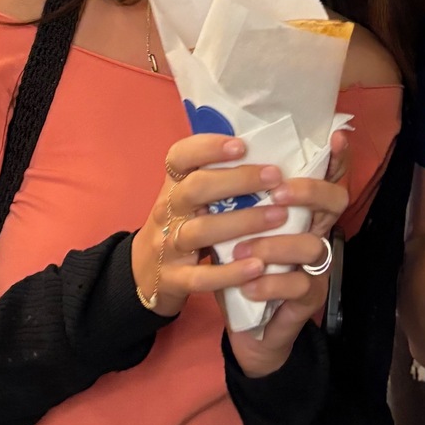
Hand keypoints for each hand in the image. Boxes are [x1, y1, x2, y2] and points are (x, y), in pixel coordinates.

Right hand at [130, 129, 347, 358]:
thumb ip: (218, 178)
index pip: (179, 156)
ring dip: (243, 222)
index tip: (241, 145)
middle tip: (274, 177)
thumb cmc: (182, 224)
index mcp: (174, 185)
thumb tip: (267, 151)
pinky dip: (230, 273)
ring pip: (200, 231)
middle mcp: (168, 211)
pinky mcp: (174, 280)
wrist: (145, 274)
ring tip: (279, 216)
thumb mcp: (190, 198)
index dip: (208, 147)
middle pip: (195, 189)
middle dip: (237, 180)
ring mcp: (168, 246)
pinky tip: (258, 266)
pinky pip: (201, 277)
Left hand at [225, 128, 351, 379]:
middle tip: (277, 193)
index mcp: (304, 210)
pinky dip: (269, 284)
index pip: (329, 175)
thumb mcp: (238, 229)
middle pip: (336, 201)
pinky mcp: (309, 299)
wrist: (248, 329)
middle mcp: (318, 232)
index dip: (336, 157)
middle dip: (309, 192)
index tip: (335, 136)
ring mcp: (316, 267)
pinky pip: (297, 286)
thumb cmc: (244, 267)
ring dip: (275, 246)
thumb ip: (239, 198)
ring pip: (313, 245)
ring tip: (240, 251)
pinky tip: (247, 285)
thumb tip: (220, 157)